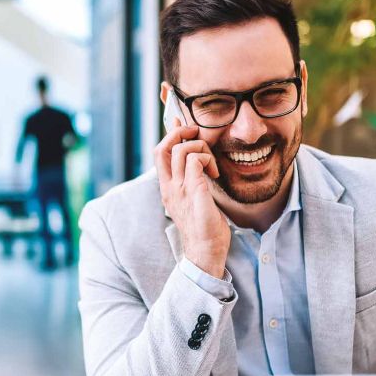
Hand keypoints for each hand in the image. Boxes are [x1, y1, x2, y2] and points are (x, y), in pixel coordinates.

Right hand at [154, 117, 230, 278]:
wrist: (205, 252)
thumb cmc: (202, 226)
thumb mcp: (192, 199)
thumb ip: (191, 181)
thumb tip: (195, 163)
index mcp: (167, 187)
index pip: (159, 153)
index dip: (169, 133)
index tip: (181, 123)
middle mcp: (169, 187)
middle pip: (163, 148)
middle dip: (180, 133)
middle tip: (196, 134)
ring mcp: (181, 191)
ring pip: (182, 151)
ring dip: (199, 148)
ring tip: (211, 163)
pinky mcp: (195, 194)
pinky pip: (196, 163)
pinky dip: (206, 160)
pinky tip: (215, 173)